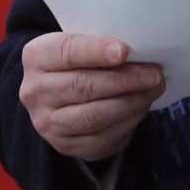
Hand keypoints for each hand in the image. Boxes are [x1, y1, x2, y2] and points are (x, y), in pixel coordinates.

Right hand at [19, 33, 166, 161]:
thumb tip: (138, 52)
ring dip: (131, 102)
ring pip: (94, 115)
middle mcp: (35, 92)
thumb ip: (98, 45)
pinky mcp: (65, 145)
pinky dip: (127, 122)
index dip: (96, 51)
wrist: (58, 96)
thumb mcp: (78, 44)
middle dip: (125, 80)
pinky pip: (102, 138)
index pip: (66, 52)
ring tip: (153, 89)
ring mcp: (47, 122)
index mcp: (36, 57)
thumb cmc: (77, 62)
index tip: (124, 50)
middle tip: (154, 74)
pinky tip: (141, 107)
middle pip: (83, 85)